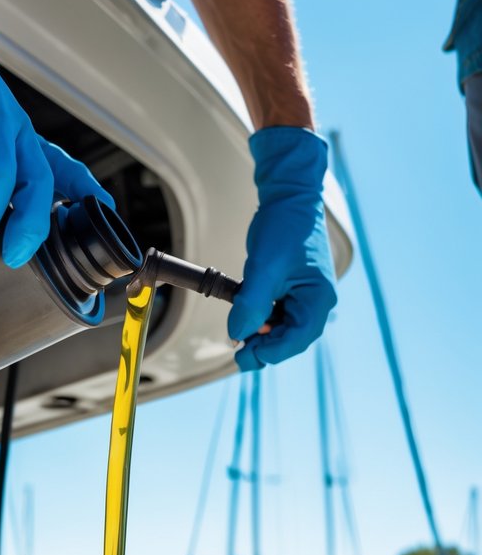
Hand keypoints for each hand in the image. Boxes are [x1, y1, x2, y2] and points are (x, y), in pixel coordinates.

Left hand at [228, 127, 336, 370]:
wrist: (289, 198)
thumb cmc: (283, 228)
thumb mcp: (264, 268)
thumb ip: (251, 304)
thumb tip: (237, 335)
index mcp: (318, 300)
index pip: (297, 339)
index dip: (270, 352)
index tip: (242, 356)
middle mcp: (316, 302)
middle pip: (290, 339)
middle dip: (263, 347)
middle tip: (235, 350)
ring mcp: (305, 297)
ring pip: (282, 329)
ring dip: (260, 334)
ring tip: (238, 331)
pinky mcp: (292, 291)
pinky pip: (277, 314)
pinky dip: (260, 319)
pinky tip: (244, 314)